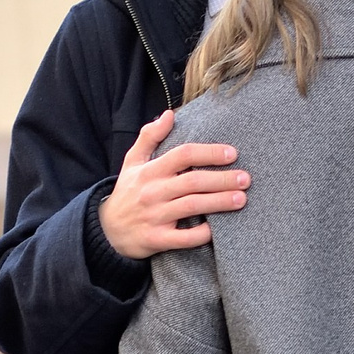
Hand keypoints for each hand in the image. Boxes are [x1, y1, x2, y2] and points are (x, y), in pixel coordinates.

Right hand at [98, 109, 249, 258]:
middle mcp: (153, 192)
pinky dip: (201, 234)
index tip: (232, 154)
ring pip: (192, 207)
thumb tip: (169, 114)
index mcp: (150, 171)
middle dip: (222, 179)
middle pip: (193, 182)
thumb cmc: (128, 192)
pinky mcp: (156, 239)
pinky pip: (183, 238)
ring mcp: (155, 216)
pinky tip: (218, 230)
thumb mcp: (132, 162)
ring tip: (241, 199)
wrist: (108, 231)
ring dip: (219, 202)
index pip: (183, 155)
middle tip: (246, 179)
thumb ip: (149, 136)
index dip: (209, 153)